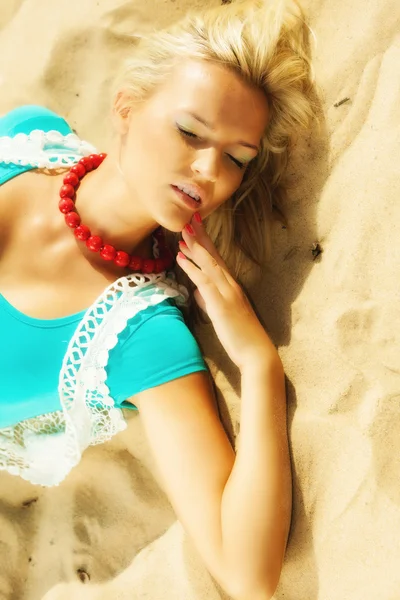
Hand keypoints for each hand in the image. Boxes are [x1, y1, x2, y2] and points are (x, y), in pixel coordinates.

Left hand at [176, 214, 275, 371]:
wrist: (256, 353)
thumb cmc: (240, 336)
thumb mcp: (222, 314)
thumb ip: (211, 300)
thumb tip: (199, 292)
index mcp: (231, 286)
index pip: (215, 258)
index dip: (204, 242)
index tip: (194, 226)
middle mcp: (230, 285)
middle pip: (213, 255)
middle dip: (200, 236)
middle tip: (188, 218)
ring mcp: (227, 293)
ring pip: (209, 263)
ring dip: (194, 246)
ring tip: (182, 231)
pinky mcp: (222, 304)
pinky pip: (205, 282)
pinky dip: (192, 268)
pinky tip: (181, 258)